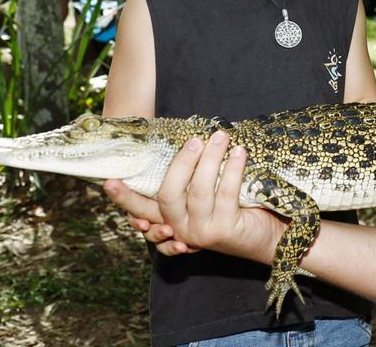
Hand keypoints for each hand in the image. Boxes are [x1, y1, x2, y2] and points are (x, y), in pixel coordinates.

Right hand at [106, 132, 285, 259]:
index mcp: (169, 221)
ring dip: (210, 159)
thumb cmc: (233, 208)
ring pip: (198, 191)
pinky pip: (226, 193)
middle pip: (168, 196)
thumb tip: (187, 140)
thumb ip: (189, 180)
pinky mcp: (224, 230)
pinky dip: (233, 169)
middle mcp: (180, 231)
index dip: (124, 197)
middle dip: (178, 165)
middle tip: (192, 141)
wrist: (267, 238)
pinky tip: (239, 153)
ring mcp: (200, 233)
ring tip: (221, 137)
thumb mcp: (204, 196)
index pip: (140, 210)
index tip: (109, 181)